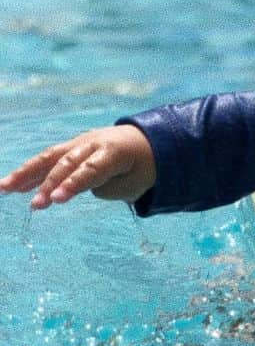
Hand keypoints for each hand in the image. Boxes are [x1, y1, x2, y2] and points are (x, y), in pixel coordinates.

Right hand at [0, 125, 155, 208]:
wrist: (148, 140)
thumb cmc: (144, 166)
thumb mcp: (136, 181)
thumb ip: (108, 187)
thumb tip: (76, 188)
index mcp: (115, 151)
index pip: (92, 169)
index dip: (73, 183)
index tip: (56, 199)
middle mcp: (95, 142)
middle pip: (69, 162)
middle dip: (50, 183)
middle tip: (36, 205)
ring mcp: (81, 142)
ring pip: (52, 156)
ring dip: (28, 173)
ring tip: (4, 188)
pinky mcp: (72, 146)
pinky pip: (49, 159)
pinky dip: (31, 171)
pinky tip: (11, 186)